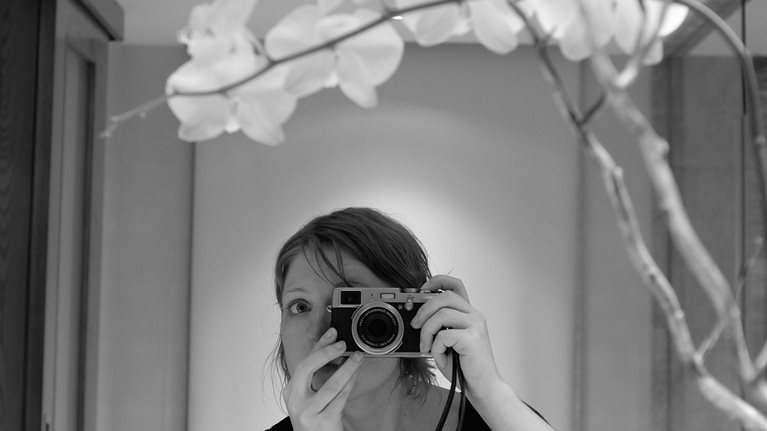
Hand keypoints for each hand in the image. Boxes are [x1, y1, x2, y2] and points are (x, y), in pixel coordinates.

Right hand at [282, 327, 363, 430]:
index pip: (303, 362)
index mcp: (291, 392)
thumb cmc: (316, 419)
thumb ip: (319, 377)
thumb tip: (335, 352)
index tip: (331, 333)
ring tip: (358, 358)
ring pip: (330, 384)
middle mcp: (295, 401)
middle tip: (342, 344)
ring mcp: (308, 412)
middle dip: (326, 352)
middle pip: (307, 368)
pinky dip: (350, 383)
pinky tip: (356, 375)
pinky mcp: (323, 421)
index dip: (318, 345)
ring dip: (347, 368)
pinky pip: (340, 397)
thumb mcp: (311, 397)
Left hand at [410, 275, 501, 400]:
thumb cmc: (465, 367)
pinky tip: (440, 357)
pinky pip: (444, 336)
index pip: (456, 285)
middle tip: (415, 324)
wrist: (483, 387)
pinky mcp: (472, 339)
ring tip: (425, 345)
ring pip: (442, 314)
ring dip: (426, 331)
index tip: (422, 289)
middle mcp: (475, 316)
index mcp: (469, 314)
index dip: (437, 281)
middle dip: (424, 308)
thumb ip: (440, 327)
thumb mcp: (449, 342)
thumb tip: (416, 318)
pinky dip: (435, 347)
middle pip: (445, 296)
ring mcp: (475, 326)